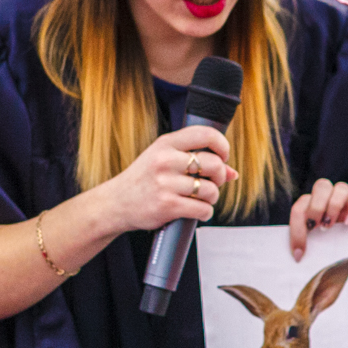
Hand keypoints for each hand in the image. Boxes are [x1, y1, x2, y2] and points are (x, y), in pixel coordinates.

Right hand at [104, 123, 235, 233]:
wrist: (115, 203)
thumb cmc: (143, 181)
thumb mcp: (163, 161)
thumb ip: (195, 161)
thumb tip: (232, 173)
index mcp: (166, 144)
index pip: (205, 134)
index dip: (222, 145)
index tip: (223, 157)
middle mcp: (165, 160)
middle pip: (213, 163)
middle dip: (220, 176)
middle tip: (213, 183)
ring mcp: (165, 183)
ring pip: (211, 190)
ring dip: (212, 198)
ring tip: (202, 199)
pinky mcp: (167, 205)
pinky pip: (203, 209)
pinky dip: (205, 213)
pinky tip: (197, 211)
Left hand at [289, 177, 347, 259]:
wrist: (346, 253)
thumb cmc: (323, 248)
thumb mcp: (313, 246)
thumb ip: (306, 246)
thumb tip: (299, 258)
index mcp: (311, 205)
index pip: (300, 208)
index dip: (297, 230)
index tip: (299, 253)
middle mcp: (328, 199)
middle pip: (322, 186)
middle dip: (317, 207)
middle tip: (316, 227)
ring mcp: (346, 202)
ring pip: (342, 188)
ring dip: (334, 206)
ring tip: (330, 226)